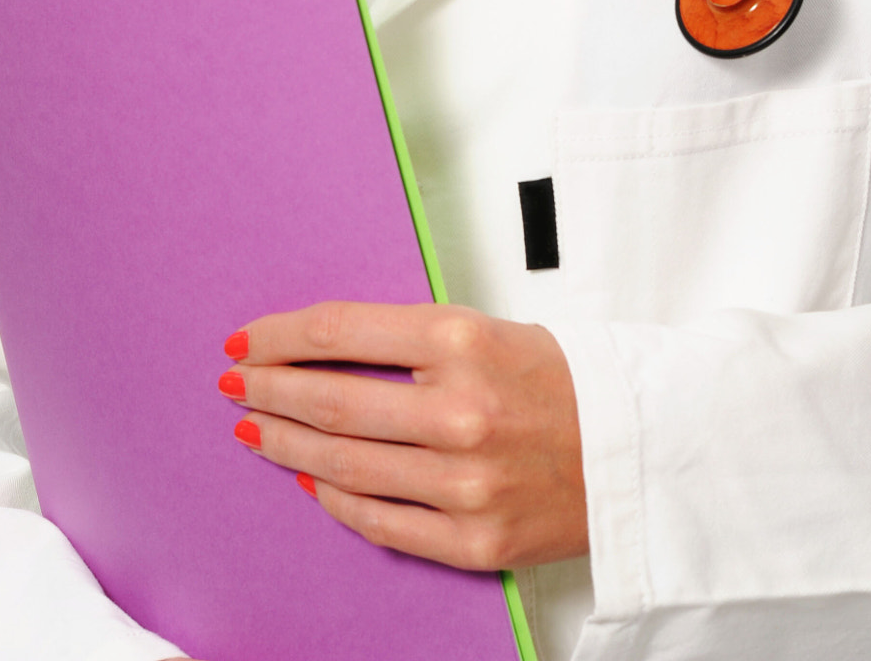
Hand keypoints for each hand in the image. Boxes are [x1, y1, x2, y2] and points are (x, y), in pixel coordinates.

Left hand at [218, 301, 587, 570]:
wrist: (634, 448)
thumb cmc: (559, 381)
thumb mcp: (486, 330)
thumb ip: (410, 341)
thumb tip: (322, 352)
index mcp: (463, 341)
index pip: (341, 333)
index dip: (281, 336)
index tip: (248, 340)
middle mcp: (460, 412)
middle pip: (331, 402)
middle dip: (269, 392)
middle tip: (236, 385)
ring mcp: (464, 483)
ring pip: (344, 465)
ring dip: (287, 446)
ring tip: (256, 432)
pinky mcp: (473, 540)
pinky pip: (380, 522)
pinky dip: (336, 499)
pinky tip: (310, 480)